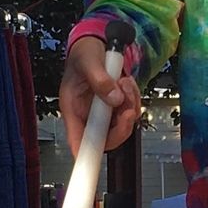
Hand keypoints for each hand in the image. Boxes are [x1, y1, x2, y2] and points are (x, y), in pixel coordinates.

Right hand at [60, 36, 140, 155]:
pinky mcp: (117, 106)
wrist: (94, 42)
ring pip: (123, 125)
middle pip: (107, 139)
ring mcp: (104, 112)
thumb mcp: (88, 60)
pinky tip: (126, 82)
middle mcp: (88, 116)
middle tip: (127, 106)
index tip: (91, 165)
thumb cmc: (83, 52)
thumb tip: (115, 98)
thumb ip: (100, 79)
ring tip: (123, 82)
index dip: (85, 158)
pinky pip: (131, 111)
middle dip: (122, 126)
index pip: (78, 143)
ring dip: (130, 105)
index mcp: (73, 110)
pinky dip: (134, 98)